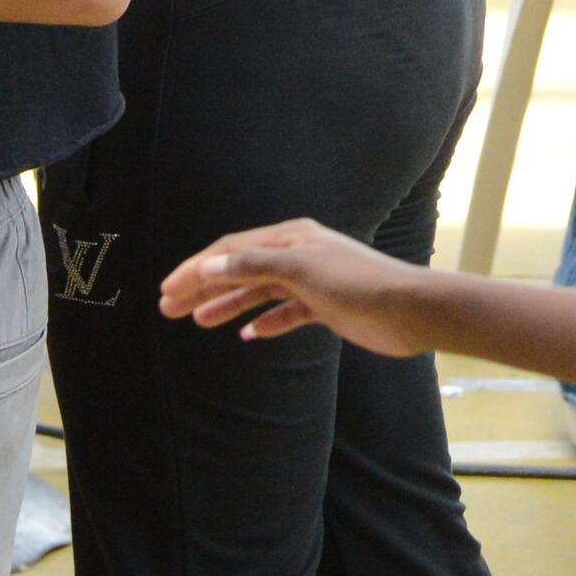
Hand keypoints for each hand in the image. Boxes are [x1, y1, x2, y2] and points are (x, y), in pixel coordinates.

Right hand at [161, 219, 435, 355]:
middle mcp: (297, 255)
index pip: (230, 251)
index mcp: (289, 238)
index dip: (196, 269)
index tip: (167, 289)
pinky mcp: (324, 307)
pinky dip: (265, 322)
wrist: (408, 309)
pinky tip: (248, 336)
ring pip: (258, 292)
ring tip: (198, 321)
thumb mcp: (300, 269)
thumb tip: (208, 265)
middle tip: (169, 307)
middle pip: (239, 269)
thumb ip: (253, 265)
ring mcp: (310, 281)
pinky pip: (284, 313)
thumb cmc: (357, 283)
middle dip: (204, 287)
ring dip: (227, 305)